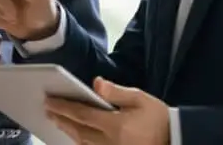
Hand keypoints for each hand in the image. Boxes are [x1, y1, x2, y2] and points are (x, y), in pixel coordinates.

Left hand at [45, 77, 168, 144]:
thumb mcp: (141, 99)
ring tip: (57, 121)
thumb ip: (117, 92)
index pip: (83, 114)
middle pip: (78, 130)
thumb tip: (96, 83)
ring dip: (68, 131)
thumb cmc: (158, 118)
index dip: (64, 107)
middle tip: (47, 110)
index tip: (49, 101)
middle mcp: (111, 142)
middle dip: (61, 119)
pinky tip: (74, 136)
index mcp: (116, 125)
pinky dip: (80, 143)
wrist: (175, 140)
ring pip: (83, 143)